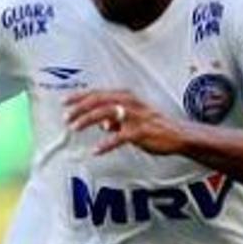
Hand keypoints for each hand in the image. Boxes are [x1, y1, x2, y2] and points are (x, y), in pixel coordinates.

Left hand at [64, 89, 186, 156]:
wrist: (178, 134)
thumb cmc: (153, 125)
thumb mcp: (131, 118)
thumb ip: (115, 119)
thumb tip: (100, 124)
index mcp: (126, 97)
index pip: (98, 93)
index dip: (80, 96)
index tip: (64, 102)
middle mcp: (131, 103)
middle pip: (100, 100)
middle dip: (80, 108)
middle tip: (66, 117)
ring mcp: (136, 116)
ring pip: (107, 113)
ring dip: (88, 120)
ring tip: (74, 128)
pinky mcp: (142, 131)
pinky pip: (121, 137)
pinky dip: (107, 143)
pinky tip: (96, 150)